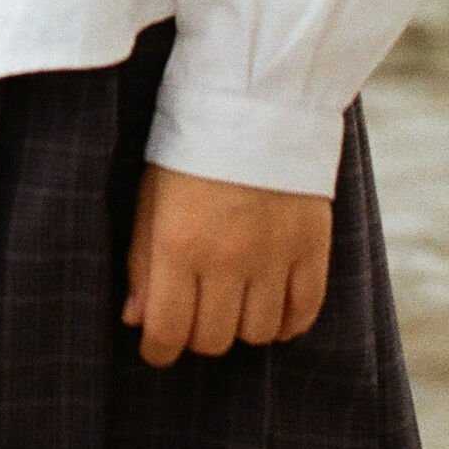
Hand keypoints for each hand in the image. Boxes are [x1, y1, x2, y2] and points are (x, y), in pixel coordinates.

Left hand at [122, 161, 330, 365]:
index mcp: (178, 244)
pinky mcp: (312, 247)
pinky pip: (303, 314)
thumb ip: (142, 259)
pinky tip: (272, 307)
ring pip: (256, 333)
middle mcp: (227, 259)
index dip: (159, 350)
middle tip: (195, 313)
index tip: (158, 347)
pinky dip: (286, 322)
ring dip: (241, 326)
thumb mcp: (152, 192)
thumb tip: (135, 319)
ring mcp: (273, 256)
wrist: (257, 98)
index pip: (168, 331)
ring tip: (233, 301)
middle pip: (213, 339)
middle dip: (197, 335)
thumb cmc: (192, 145)